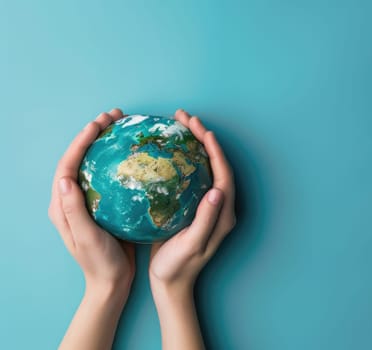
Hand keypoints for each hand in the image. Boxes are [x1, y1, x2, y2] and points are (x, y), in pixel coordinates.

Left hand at [48, 108, 134, 295]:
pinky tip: (134, 153)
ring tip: (121, 126)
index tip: (96, 125)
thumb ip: (74, 210)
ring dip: (105, 143)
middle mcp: (73, 199)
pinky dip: (118, 159)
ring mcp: (89, 200)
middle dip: (92, 134)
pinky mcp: (105, 204)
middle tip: (113, 117)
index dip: (80, 143)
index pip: (67, 166)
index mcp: (62, 206)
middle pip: (80, 159)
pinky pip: (110, 175)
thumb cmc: (98, 262)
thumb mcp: (86, 237)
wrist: (112, 281)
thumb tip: (65, 180)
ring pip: (95, 164)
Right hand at [149, 109, 236, 291]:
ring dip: (194, 146)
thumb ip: (206, 219)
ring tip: (179, 126)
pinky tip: (168, 150)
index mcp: (222, 214)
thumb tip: (217, 191)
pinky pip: (191, 176)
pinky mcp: (193, 208)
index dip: (215, 151)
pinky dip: (183, 159)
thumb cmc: (178, 268)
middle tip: (185, 118)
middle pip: (215, 166)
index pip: (223, 175)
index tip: (202, 130)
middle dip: (204, 140)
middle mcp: (218, 207)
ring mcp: (206, 207)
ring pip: (204, 168)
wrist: (170, 284)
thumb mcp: (191, 245)